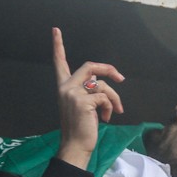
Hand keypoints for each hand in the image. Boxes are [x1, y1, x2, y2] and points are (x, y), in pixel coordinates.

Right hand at [52, 27, 124, 168]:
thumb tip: (102, 80)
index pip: (59, 62)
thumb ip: (88, 89)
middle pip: (90, 66)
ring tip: (113, 112)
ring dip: (114, 98)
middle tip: (120, 77)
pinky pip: (106, 97)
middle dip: (108, 69)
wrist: (76, 146)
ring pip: (103, 85)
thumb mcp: (84, 104)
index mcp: (63, 87)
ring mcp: (73, 93)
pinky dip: (111, 107)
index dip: (58, 45)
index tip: (56, 30)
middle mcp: (65, 87)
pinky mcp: (83, 101)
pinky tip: (106, 118)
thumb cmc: (82, 127)